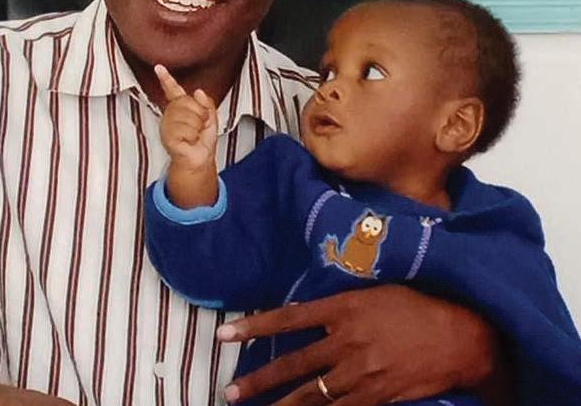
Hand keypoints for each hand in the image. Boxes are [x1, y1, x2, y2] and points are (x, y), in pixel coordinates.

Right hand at [155, 64, 217, 206]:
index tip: (159, 68)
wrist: (200, 160)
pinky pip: (184, 129)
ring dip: (197, 127)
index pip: (172, 91)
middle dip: (199, 114)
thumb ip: (206, 103)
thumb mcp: (210, 119)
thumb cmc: (202, 141)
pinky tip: (189, 141)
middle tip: (199, 126)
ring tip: (194, 135)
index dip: (166, 79)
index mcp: (180, 108)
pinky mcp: (168, 137)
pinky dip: (192, 136)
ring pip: (186, 116)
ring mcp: (168, 126)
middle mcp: (171, 115)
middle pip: (185, 102)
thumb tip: (198, 91)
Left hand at [217, 285, 498, 404]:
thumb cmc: (418, 304)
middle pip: (292, 363)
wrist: (459, 334)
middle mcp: (346, 341)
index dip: (254, 326)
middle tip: (230, 391)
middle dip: (258, 380)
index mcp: (344, 308)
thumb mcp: (376, 290)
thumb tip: (315, 308)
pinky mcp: (376, 396)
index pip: (288, 318)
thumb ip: (343, 301)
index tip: (225, 334)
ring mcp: (360, 372)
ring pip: (310, 394)